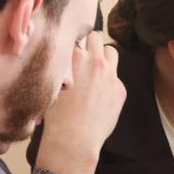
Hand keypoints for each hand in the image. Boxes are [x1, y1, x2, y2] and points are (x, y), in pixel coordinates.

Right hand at [35, 33, 125, 173]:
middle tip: (85, 56)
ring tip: (96, 70)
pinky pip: (116, 77)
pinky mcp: (120, 89)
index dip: (74, 41)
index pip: (77, 35)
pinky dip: (109, 81)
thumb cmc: (56, 115)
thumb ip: (62, 67)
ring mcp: (110, 75)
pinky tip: (100, 96)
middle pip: (96, 37)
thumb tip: (63, 60)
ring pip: (111, 51)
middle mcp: (94, 61)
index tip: (73, 47)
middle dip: (91, 44)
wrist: (74, 138)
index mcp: (74, 57)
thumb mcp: (52, 84)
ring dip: (104, 57)